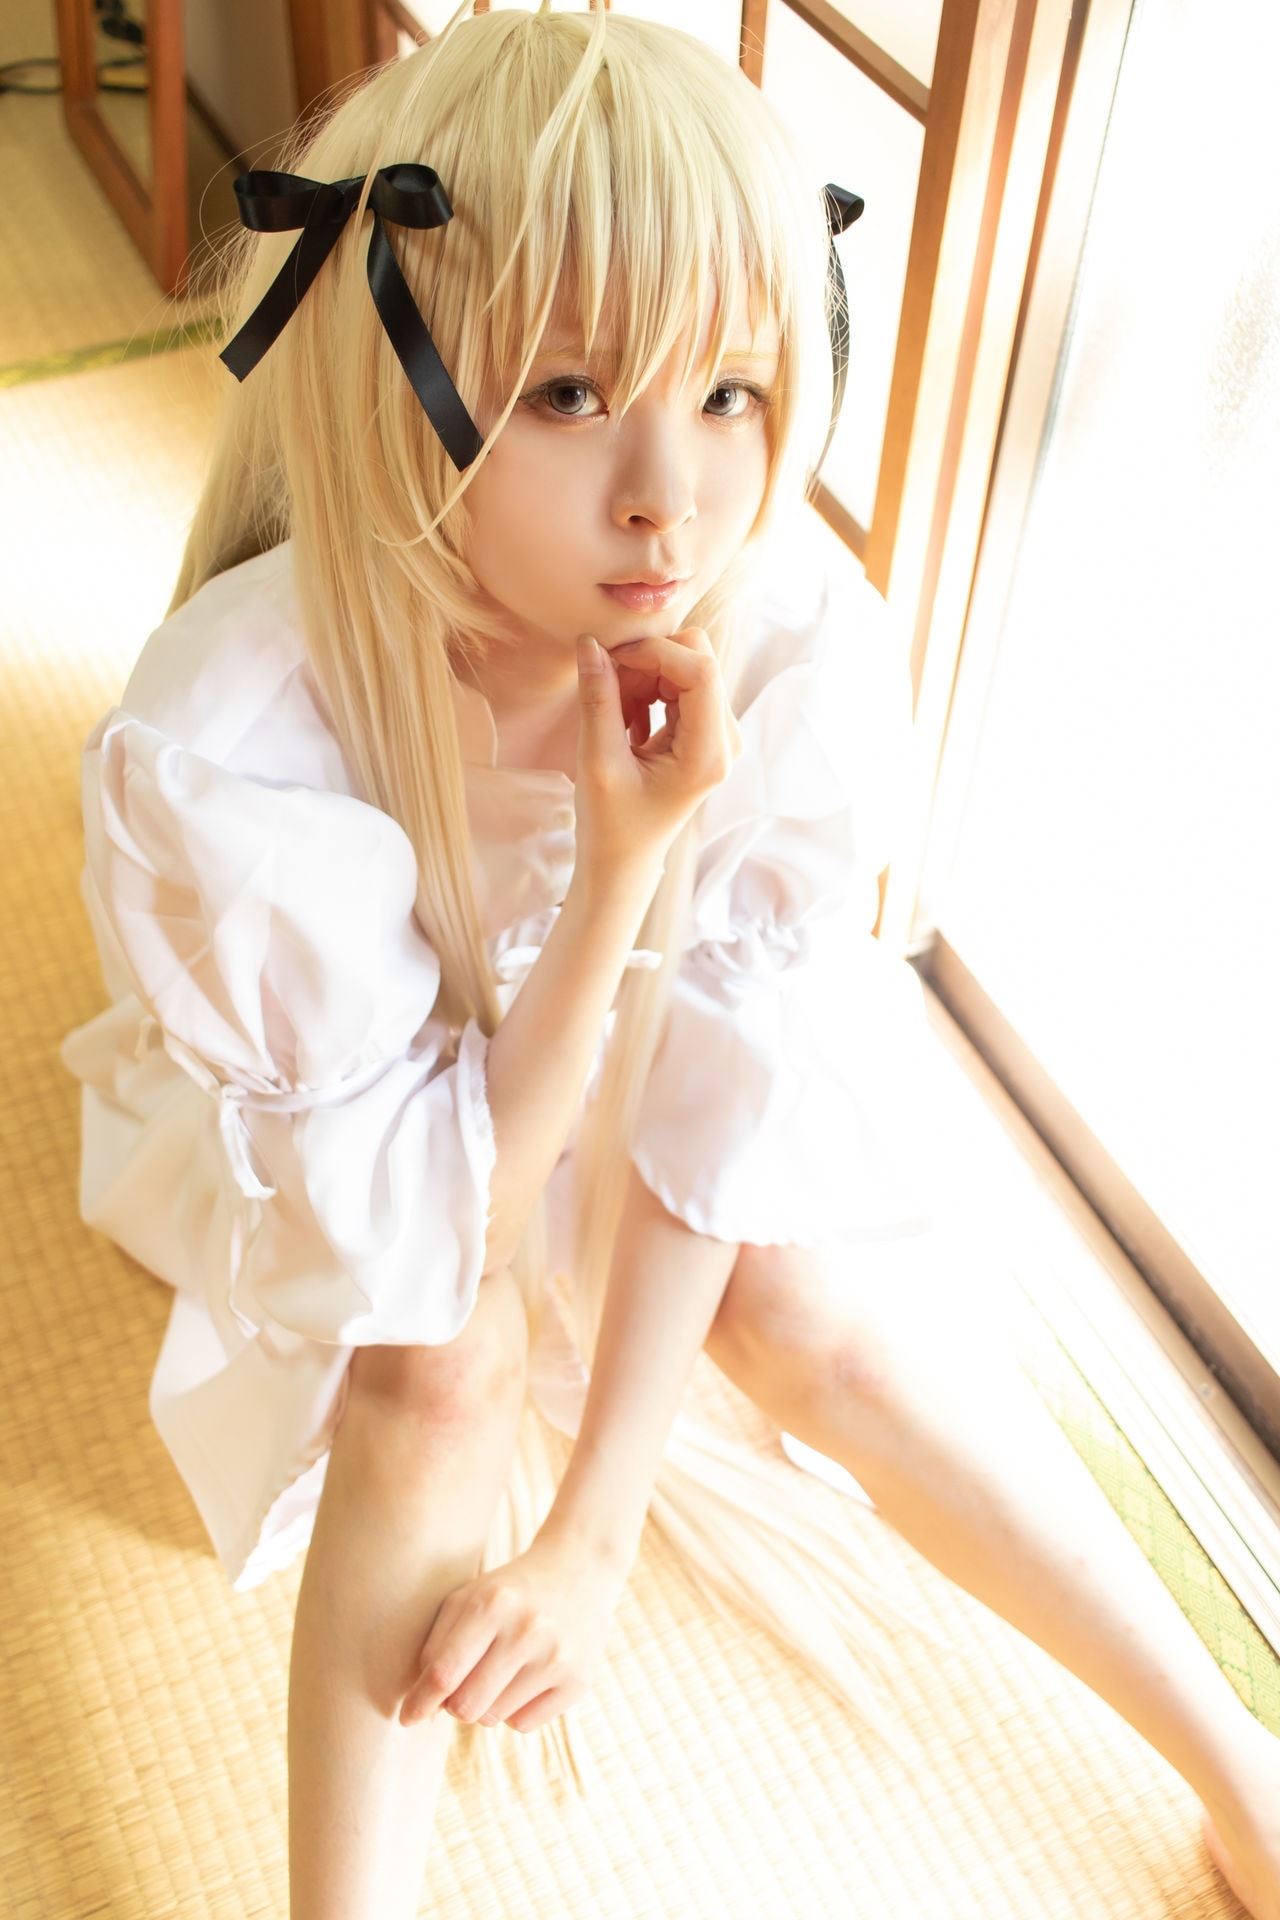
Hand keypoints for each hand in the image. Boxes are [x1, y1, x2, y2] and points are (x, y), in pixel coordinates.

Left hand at [399, 1533, 628, 1734]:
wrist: (578, 1569)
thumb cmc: (510, 1590)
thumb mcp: (468, 1598)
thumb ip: (437, 1645)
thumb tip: (420, 1704)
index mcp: (491, 1602)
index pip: (443, 1673)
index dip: (419, 1701)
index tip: (406, 1717)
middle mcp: (526, 1629)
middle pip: (466, 1705)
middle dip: (455, 1702)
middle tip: (462, 1684)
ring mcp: (556, 1656)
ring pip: (494, 1717)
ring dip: (486, 1704)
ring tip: (500, 1672)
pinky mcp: (578, 1680)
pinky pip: (524, 1725)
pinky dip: (516, 1710)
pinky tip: (527, 1679)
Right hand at [573, 628, 742, 877]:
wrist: (624, 860)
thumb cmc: (611, 824)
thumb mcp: (597, 763)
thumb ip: (597, 700)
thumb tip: (590, 644)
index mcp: (709, 755)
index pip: (700, 671)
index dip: (655, 652)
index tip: (611, 660)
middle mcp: (726, 740)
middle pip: (697, 659)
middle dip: (648, 662)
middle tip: (608, 691)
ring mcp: (719, 734)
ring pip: (685, 666)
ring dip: (643, 677)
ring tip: (614, 717)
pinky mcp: (705, 731)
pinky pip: (679, 683)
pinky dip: (647, 689)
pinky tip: (627, 723)